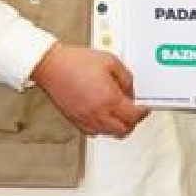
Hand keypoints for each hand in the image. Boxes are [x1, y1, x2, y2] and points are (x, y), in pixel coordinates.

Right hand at [31, 43, 146, 138]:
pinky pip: (94, 132)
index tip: (144, 107)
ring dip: (118, 126)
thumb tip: (131, 91)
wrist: (51, 66)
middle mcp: (98, 113)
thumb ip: (126, 78)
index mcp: (110, 99)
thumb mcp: (110, 61)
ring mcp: (86, 119)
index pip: (134, 116)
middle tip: (134, 112)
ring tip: (119, 114)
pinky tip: (103, 116)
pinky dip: (103, 128)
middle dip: (132, 122)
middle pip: (124, 130)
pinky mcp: (75, 120)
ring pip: (109, 133)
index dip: (143, 112)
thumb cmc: (75, 62)